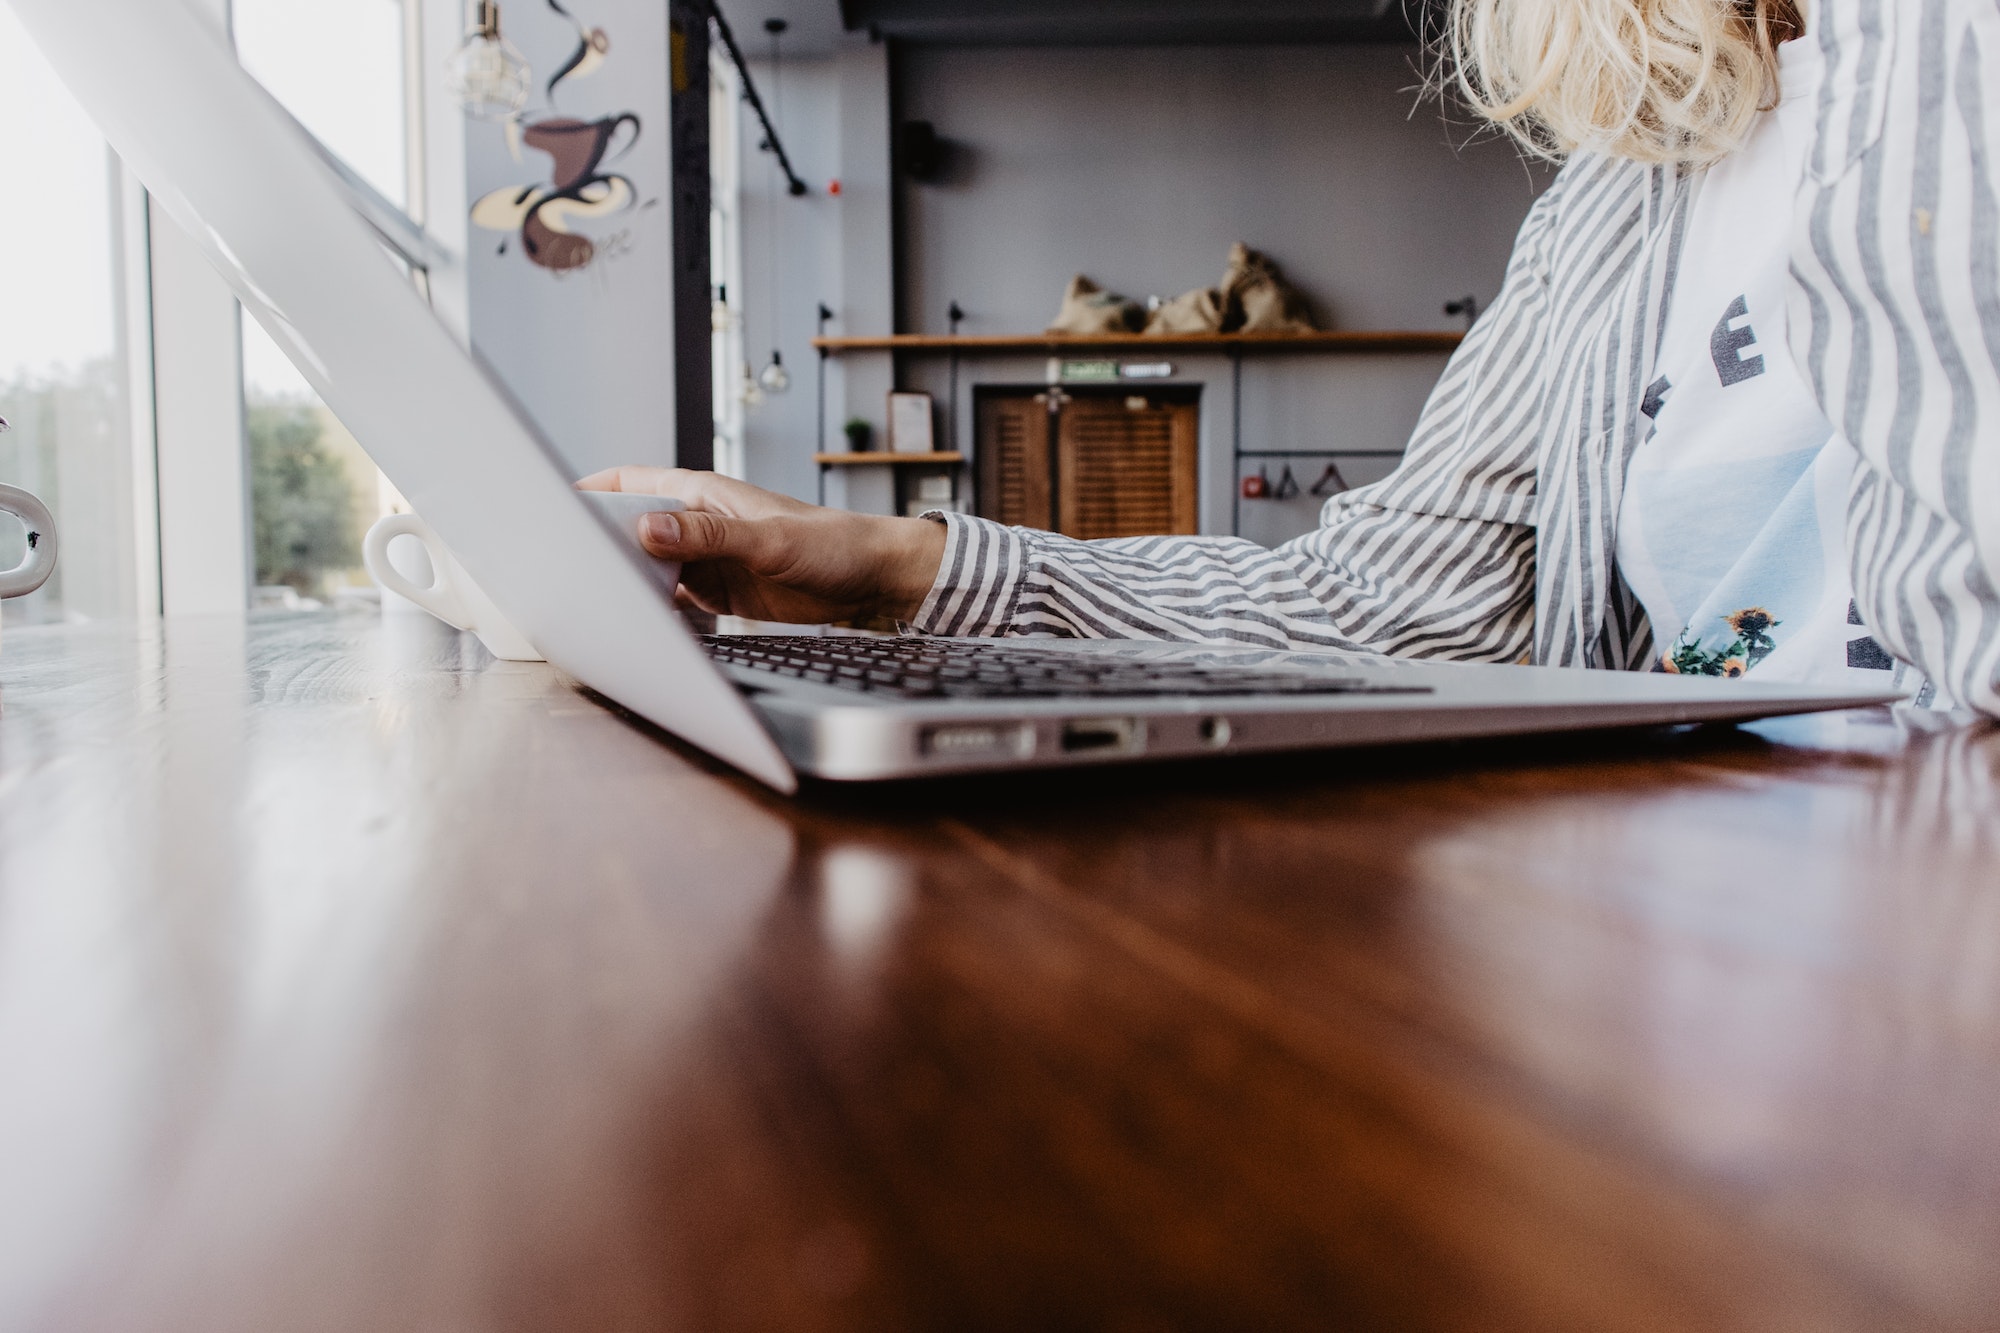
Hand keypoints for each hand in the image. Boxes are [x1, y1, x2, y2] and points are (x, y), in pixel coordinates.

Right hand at [576, 467, 947, 625]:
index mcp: (698, 494)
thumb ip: (708, 535)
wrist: (870, 581)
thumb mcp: (766, 539)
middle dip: (593, 544)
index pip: (627, 482)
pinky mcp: (712, 592)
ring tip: (587, 600)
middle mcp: (693, 524)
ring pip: (642, 567)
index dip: (585, 491)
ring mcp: (700, 559)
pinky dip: (649, 610)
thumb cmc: (830, 543)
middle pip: (625, 529)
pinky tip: (635, 625)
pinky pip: (666, 598)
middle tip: (558, 567)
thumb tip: (648, 530)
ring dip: (620, 582)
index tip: (546, 508)